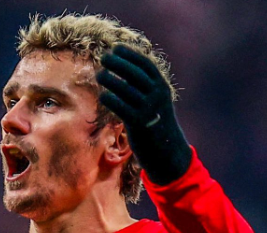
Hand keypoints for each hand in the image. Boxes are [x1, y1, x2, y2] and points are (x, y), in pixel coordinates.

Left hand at [96, 44, 192, 184]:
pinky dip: (111, 100)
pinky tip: (102, 95)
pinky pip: (122, 108)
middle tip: (104, 57)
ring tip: (99, 74)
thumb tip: (124, 69)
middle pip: (135, 74)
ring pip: (127, 90)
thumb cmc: (155, 122)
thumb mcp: (156, 101)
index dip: (131, 55)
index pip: (146, 65)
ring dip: (111, 80)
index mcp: (162, 87)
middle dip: (119, 63)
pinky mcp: (139, 125)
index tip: (116, 48)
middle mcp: (157, 96)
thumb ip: (144, 86)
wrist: (166, 150)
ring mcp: (149, 110)